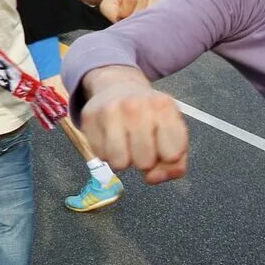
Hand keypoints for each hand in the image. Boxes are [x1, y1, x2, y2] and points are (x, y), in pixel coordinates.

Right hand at [80, 66, 187, 183]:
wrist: (117, 86)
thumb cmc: (149, 116)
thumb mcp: (172, 133)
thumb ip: (175, 164)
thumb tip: (152, 178)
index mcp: (164, 106)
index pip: (173, 156)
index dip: (168, 158)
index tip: (163, 145)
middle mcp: (136, 106)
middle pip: (145, 163)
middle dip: (145, 160)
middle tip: (142, 143)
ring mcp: (110, 110)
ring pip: (120, 163)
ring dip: (125, 159)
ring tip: (126, 142)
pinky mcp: (89, 117)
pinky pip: (101, 156)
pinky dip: (107, 153)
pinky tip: (111, 136)